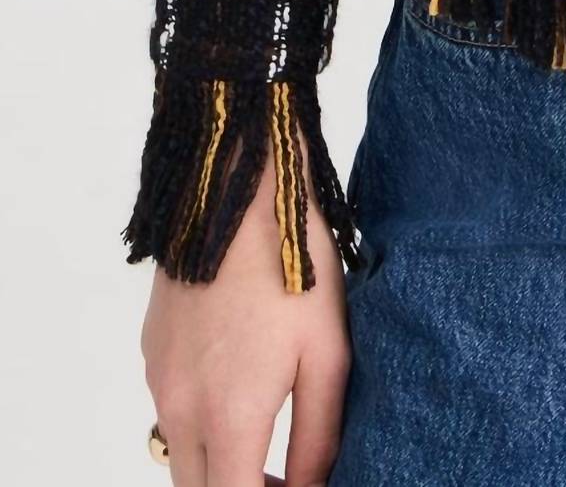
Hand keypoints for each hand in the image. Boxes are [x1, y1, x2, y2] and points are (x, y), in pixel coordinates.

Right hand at [141, 154, 349, 486]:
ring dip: (217, 458)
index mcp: (228, 416)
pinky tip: (240, 373)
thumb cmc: (296, 267)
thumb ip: (320, 436)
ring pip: (180, 451)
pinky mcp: (153, 348)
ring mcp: (158, 376)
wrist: (239, 190)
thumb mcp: (329, 353)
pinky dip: (199, 416)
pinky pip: (169, 406)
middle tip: (285, 474)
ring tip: (268, 425)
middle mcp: (179, 406)